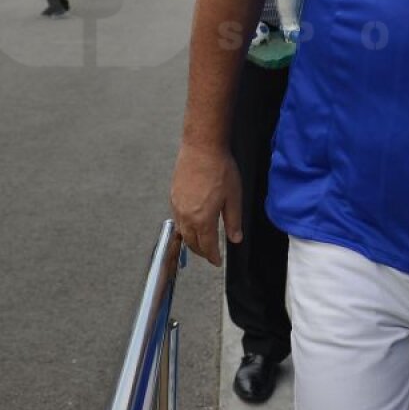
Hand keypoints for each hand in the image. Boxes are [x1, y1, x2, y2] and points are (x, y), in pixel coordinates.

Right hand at [169, 142, 241, 265]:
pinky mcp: (173, 196)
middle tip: (210, 254)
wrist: (201, 148)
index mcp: (202, 219)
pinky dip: (184, 228)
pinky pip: (177, 219)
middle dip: (201, 251)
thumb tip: (235, 239)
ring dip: (191, 241)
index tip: (217, 262)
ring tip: (201, 242)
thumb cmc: (220, 169)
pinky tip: (191, 224)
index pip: (207, 246)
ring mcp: (177, 206)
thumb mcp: (233, 197)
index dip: (213, 256)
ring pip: (182, 232)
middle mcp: (186, 216)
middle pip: (191, 242)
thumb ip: (233, 221)